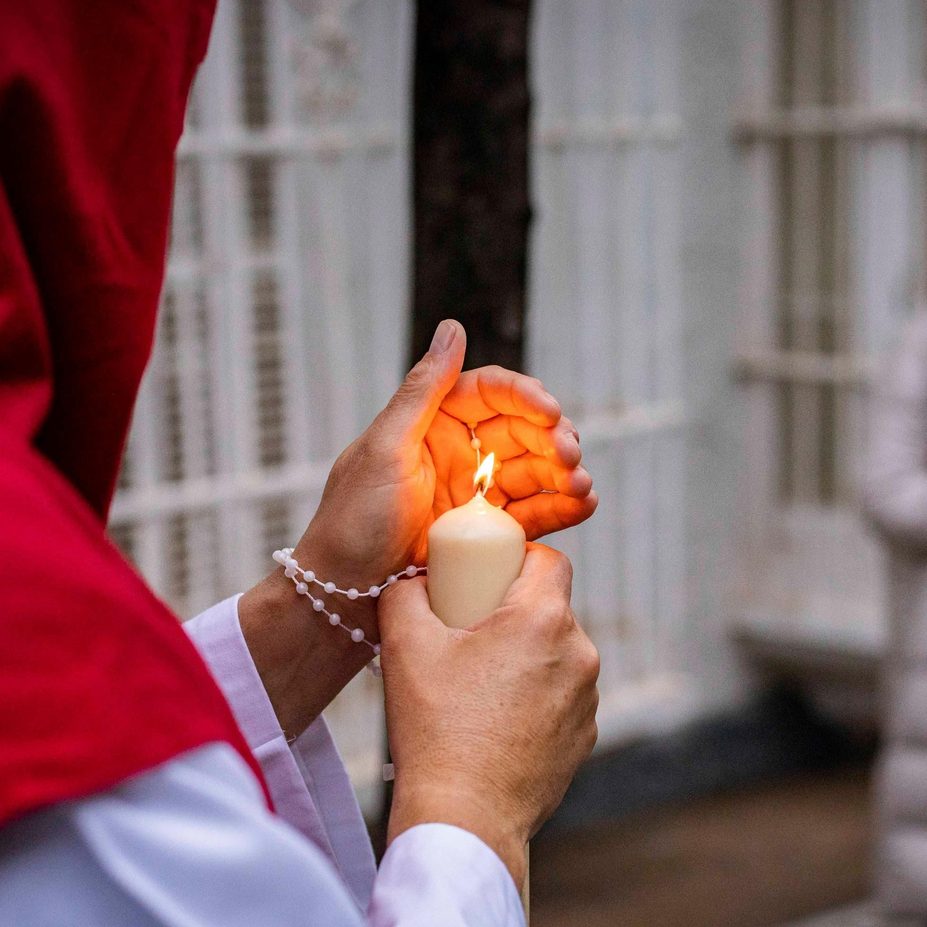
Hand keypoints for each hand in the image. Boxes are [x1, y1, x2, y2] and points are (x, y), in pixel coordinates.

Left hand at [237, 320, 595, 737]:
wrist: (342, 598)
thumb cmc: (352, 521)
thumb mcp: (384, 449)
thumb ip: (423, 391)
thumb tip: (453, 328)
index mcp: (429, 424)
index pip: (489, 393)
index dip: (524, 396)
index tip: (549, 411)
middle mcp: (456, 454)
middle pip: (520, 431)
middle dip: (552, 438)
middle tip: (569, 457)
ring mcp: (474, 495)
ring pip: (534, 470)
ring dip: (565, 472)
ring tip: (581, 484)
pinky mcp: (487, 535)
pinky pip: (533, 514)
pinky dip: (562, 508)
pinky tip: (583, 504)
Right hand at [378, 544, 599, 889]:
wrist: (464, 818)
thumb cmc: (435, 730)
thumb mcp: (404, 646)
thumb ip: (405, 593)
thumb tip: (412, 580)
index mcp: (543, 620)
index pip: (548, 560)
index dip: (514, 560)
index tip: (482, 580)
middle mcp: (580, 655)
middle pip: (549, 609)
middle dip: (511, 613)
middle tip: (466, 633)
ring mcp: (587, 701)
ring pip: (556, 655)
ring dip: (524, 659)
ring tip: (475, 687)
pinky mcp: (584, 738)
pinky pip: (560, 699)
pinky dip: (533, 700)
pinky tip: (493, 723)